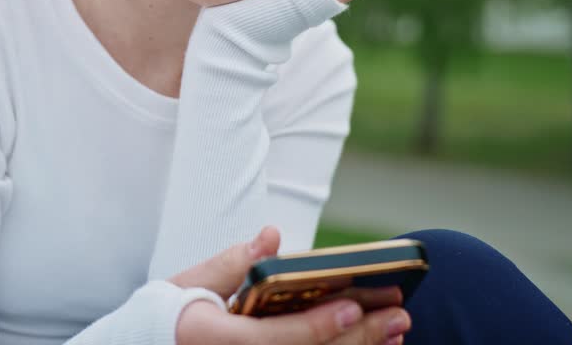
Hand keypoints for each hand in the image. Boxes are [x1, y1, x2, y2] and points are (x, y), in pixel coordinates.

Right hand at [170, 226, 410, 344]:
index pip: (274, 339)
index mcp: (214, 341)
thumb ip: (233, 263)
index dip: (316, 326)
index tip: (353, 305)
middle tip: (399, 315)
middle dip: (358, 339)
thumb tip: (272, 237)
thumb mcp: (192, 283)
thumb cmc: (171, 315)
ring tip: (397, 331)